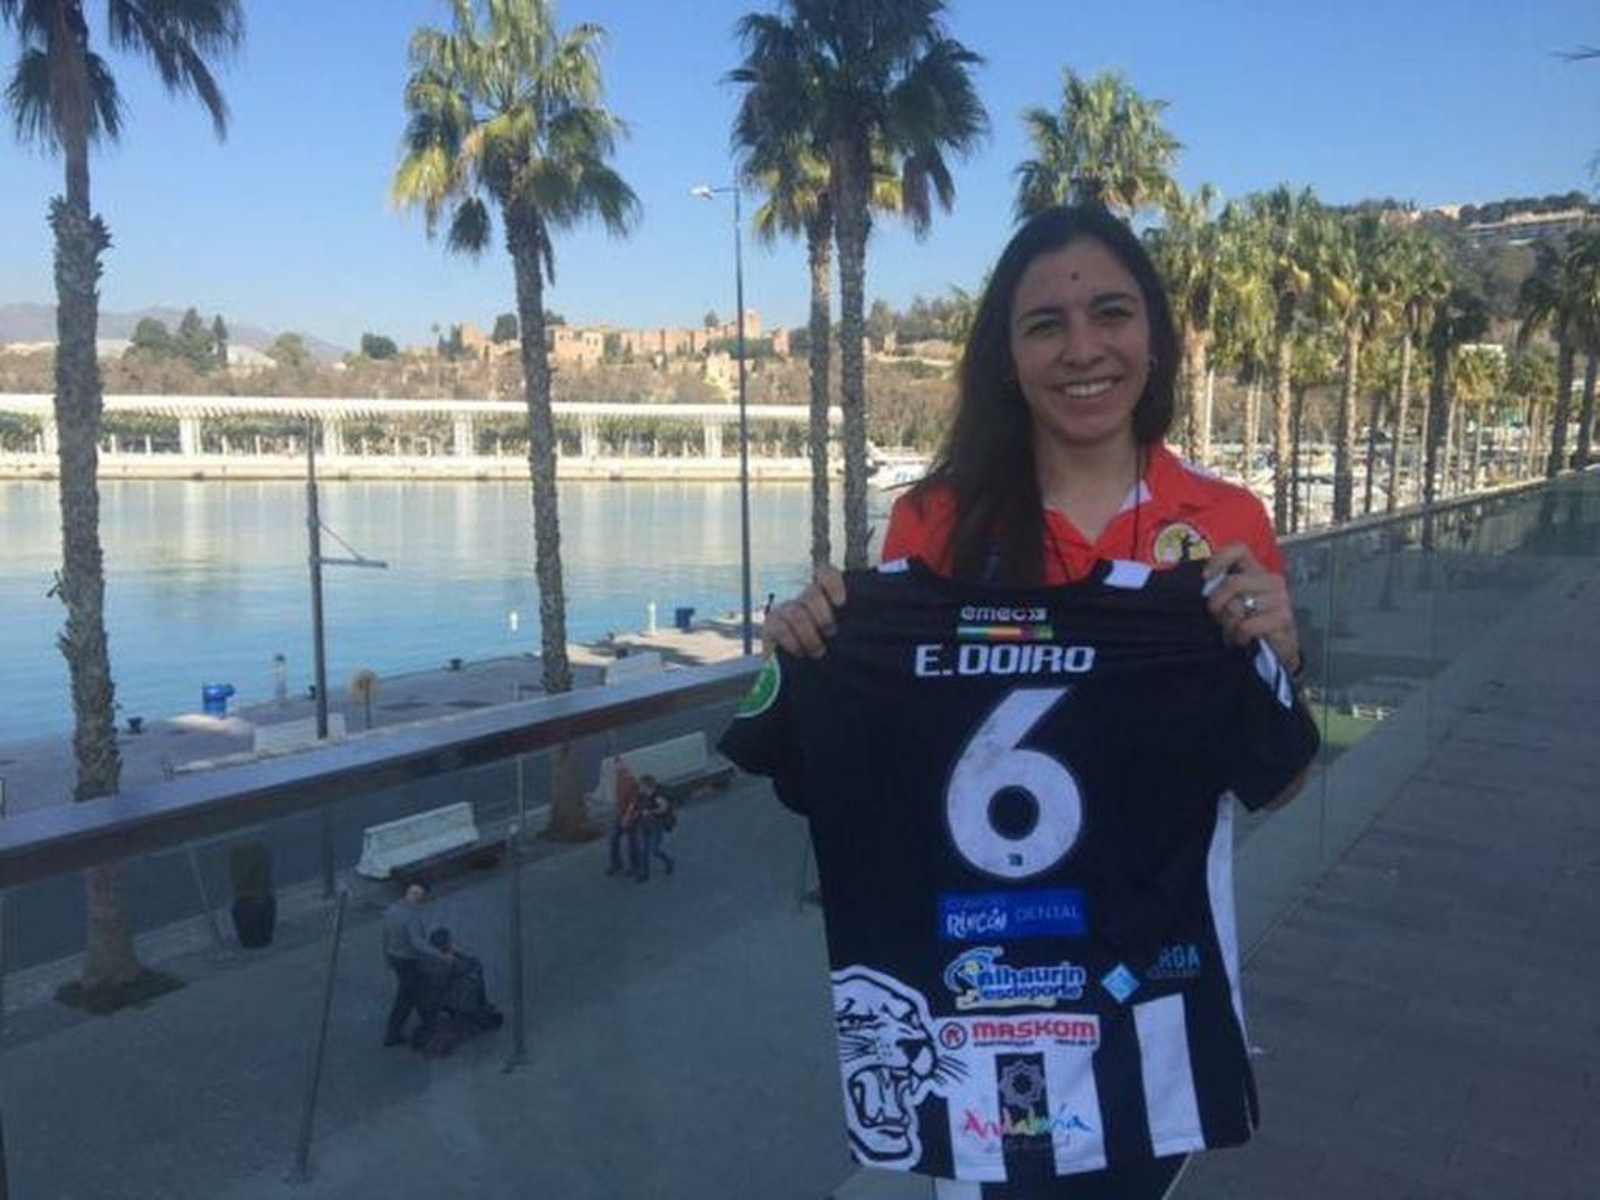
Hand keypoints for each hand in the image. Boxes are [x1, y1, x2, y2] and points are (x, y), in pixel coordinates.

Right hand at [760, 565, 846, 657]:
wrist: (792, 661)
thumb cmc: (823, 639)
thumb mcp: (838, 624)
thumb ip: (849, 616)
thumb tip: (869, 616)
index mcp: (819, 588)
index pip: (825, 574)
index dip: (833, 584)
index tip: (840, 603)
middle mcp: (799, 593)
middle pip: (812, 595)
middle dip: (823, 618)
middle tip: (831, 633)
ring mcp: (782, 607)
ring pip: (796, 613)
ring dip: (810, 636)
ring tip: (819, 650)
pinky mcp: (769, 624)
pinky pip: (780, 629)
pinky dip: (792, 642)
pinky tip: (800, 652)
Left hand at [1202, 543, 1301, 673]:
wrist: (1277, 650)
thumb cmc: (1249, 623)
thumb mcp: (1231, 603)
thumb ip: (1219, 591)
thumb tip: (1202, 585)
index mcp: (1256, 571)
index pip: (1239, 550)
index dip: (1219, 559)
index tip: (1205, 577)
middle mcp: (1271, 580)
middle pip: (1233, 582)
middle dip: (1217, 603)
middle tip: (1217, 618)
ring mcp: (1280, 598)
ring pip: (1238, 607)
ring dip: (1228, 624)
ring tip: (1232, 632)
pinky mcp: (1284, 618)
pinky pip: (1248, 625)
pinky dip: (1239, 635)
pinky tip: (1243, 639)